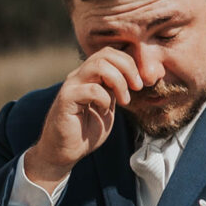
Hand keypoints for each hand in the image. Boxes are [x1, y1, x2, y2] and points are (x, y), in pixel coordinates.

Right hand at [24, 48, 142, 192]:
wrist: (65, 152)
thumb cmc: (85, 131)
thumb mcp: (108, 106)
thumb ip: (115, 91)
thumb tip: (132, 78)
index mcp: (89, 76)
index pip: (110, 54)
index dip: (129, 63)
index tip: (140, 83)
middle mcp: (79, 76)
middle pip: (106, 54)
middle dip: (128, 68)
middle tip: (137, 87)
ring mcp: (72, 86)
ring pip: (99, 66)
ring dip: (119, 81)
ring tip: (124, 100)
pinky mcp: (66, 99)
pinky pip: (92, 90)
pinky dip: (105, 99)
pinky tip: (105, 111)